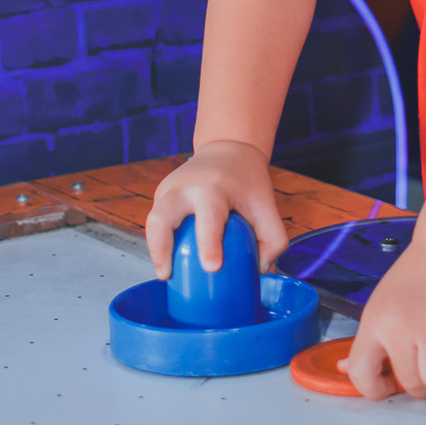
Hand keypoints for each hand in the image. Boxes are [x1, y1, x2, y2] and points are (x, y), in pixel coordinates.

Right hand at [144, 141, 288, 279]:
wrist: (228, 149)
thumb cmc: (247, 182)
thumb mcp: (267, 205)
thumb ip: (273, 238)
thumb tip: (261, 270)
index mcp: (214, 188)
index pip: (209, 218)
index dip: (209, 244)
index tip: (212, 267)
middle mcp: (185, 187)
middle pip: (162, 218)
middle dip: (161, 248)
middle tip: (168, 275)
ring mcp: (169, 188)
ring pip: (152, 221)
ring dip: (155, 249)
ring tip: (165, 273)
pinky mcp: (161, 194)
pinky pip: (155, 221)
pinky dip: (158, 242)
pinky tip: (168, 259)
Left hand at [345, 239, 425, 399]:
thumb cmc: (409, 282)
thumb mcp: (377, 308)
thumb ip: (365, 344)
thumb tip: (345, 370)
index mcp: (375, 323)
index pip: (361, 373)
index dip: (373, 390)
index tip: (386, 384)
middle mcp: (401, 325)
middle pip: (410, 384)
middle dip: (419, 388)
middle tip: (423, 369)